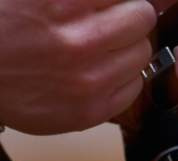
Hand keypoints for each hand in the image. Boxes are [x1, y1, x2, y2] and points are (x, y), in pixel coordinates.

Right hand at [0, 0, 177, 133]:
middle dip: (126, 14)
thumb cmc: (0, 25)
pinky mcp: (89, 111)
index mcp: (61, 3)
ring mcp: (86, 81)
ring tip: (94, 45)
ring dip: (125, 46)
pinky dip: (121, 77)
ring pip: (142, 53)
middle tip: (103, 19)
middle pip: (141, 18)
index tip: (109, 3)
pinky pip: (134, 88)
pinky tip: (95, 70)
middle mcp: (78, 43)